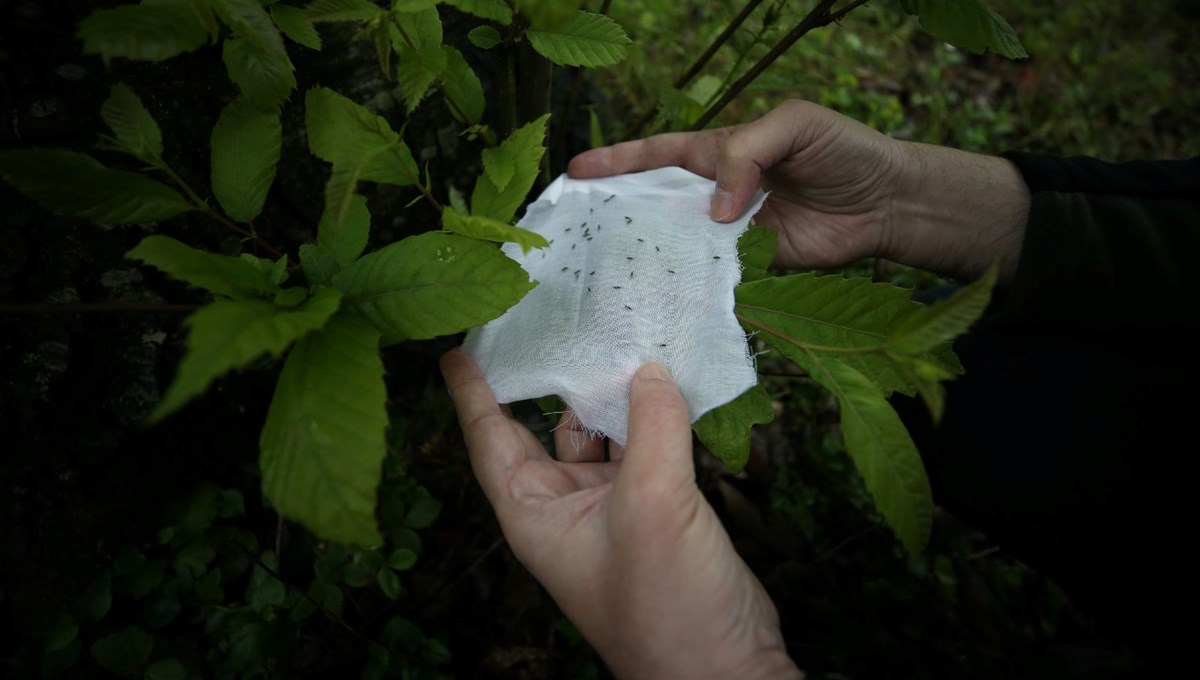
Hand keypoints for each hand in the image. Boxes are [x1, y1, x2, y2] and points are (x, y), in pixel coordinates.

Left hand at [441, 350, 801, 678]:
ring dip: (606, 393)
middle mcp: (563, 507)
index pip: (488, 438)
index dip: (471, 391)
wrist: (722, 669)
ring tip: (611, 333)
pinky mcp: (654, 508)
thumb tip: (651, 370)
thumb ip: (652, 429)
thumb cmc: (666, 604)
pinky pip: (641, 447)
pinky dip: (650, 416)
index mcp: (534, 513)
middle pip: (541, 428)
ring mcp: (610, 508)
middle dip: (545, 378)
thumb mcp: (653, 506)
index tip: (457, 347)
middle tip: (546, 318)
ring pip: (597, 434)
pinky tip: (662, 379)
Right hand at [569, 99, 1028, 280]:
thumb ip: (748, 153)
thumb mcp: (795, 126)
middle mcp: (717, 194)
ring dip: (646, 256)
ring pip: (677, 244)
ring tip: (604, 270)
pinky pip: (711, 276)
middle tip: (575, 230)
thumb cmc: (843, 151)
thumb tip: (717, 209)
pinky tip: (660, 298)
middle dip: (616, 213)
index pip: (659, 154)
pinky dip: (688, 287)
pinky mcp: (750, 268)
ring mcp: (730, 234)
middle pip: (656, 203)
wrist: (888, 204)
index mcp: (720, 151)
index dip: (617, 162)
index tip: (576, 172)